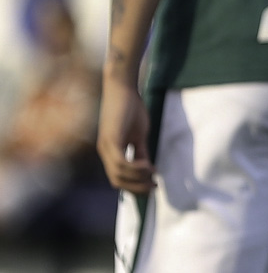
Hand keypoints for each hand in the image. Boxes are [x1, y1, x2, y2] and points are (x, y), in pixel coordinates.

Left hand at [97, 75, 154, 194]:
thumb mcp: (138, 134)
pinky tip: (148, 165)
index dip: (134, 186)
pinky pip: (120, 162)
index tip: (152, 186)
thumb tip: (148, 168)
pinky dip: (134, 168)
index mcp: (110, 151)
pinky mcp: (111, 140)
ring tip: (153, 174)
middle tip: (154, 186)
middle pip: (117, 181)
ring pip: (118, 174)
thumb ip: (140, 151)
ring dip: (138, 178)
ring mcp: (106, 147)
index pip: (118, 178)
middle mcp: (104, 152)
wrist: (122, 88)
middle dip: (136, 187)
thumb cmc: (131, 108)